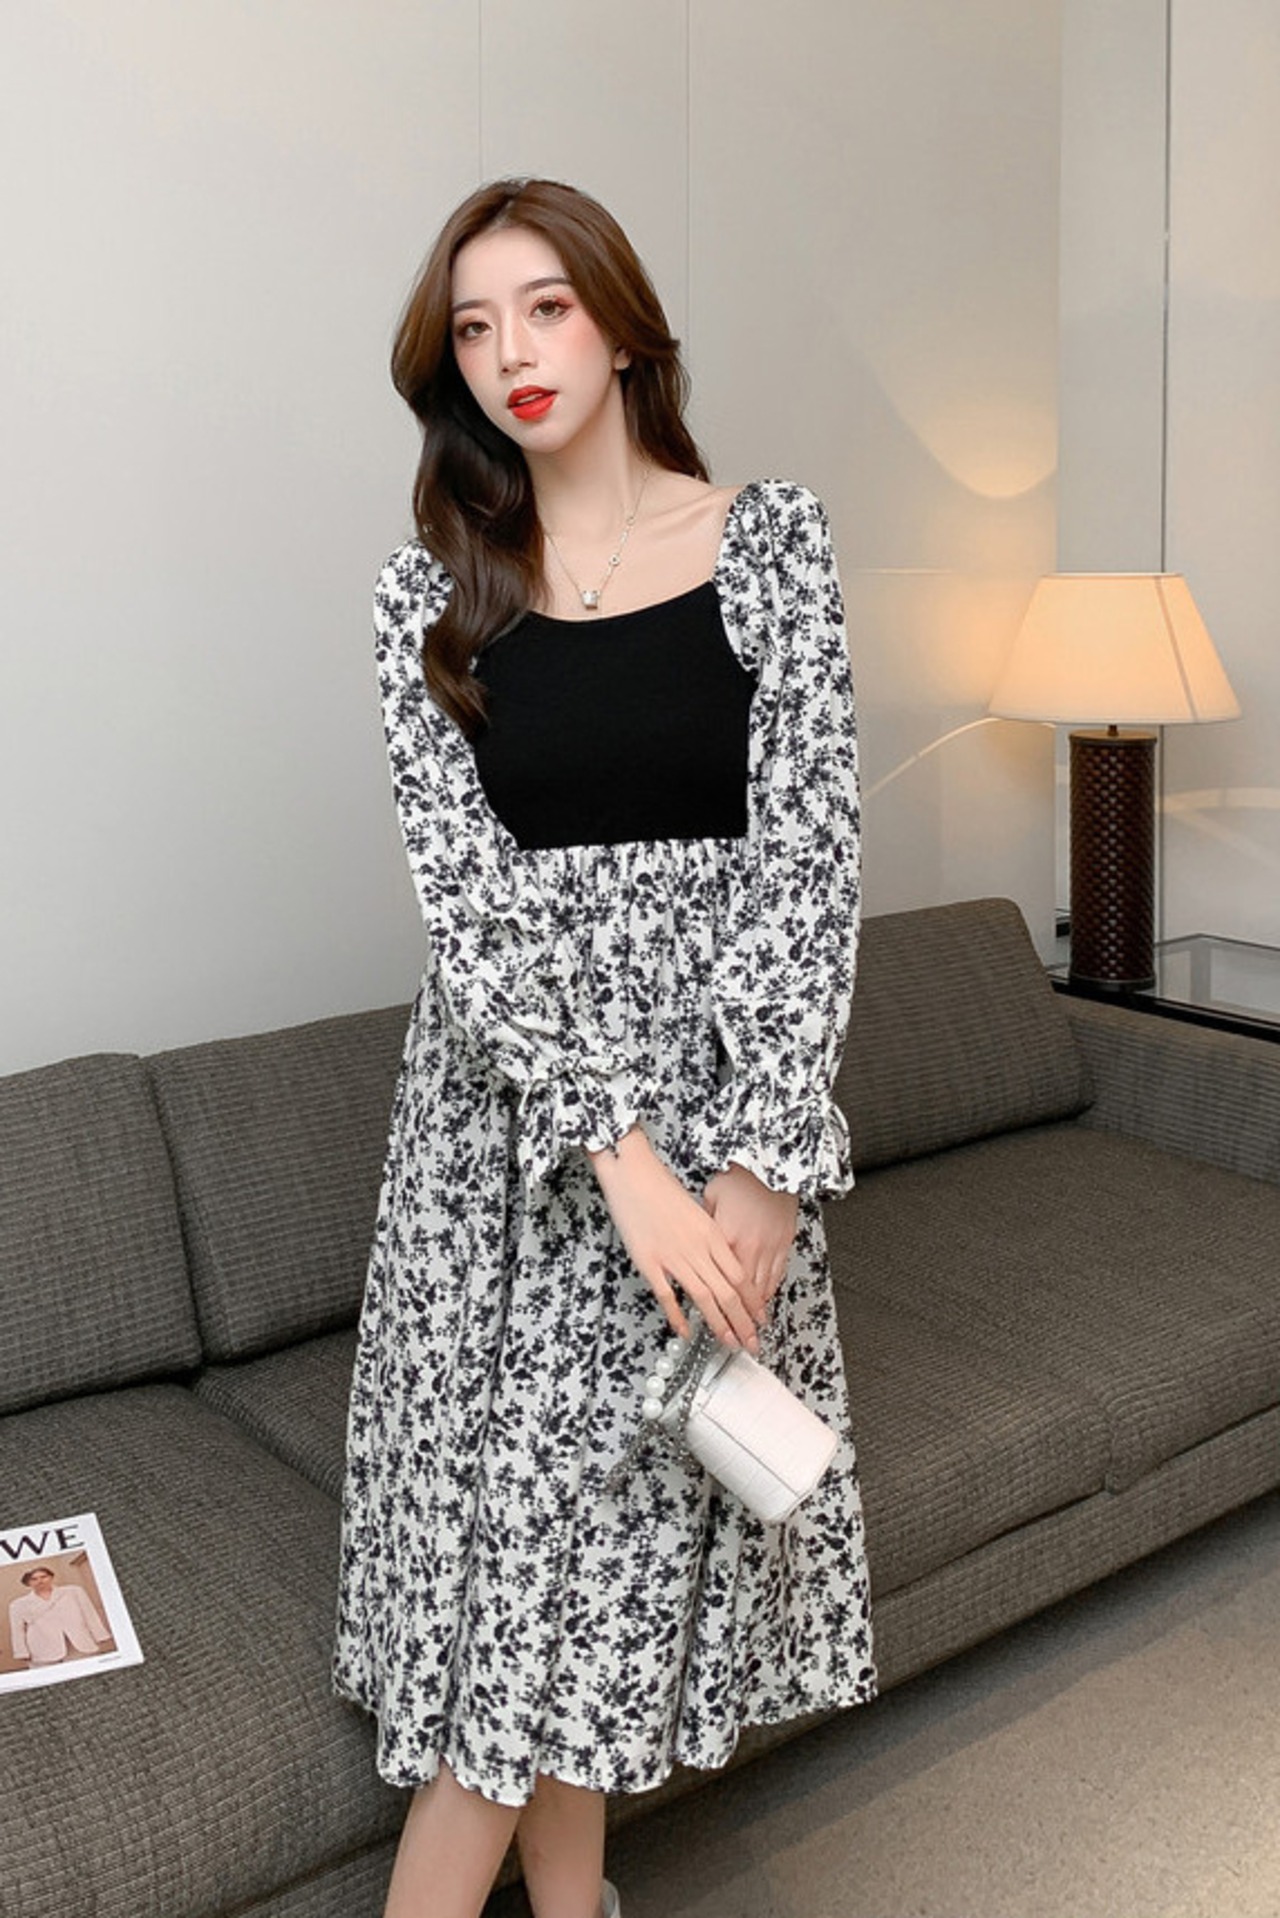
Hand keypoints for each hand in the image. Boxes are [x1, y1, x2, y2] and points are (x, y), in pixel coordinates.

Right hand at [588, 1128, 761, 1349]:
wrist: (634, 1174)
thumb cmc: (663, 1188)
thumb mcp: (699, 1210)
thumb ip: (711, 1237)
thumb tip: (723, 1261)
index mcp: (713, 1234)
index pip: (741, 1277)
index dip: (753, 1303)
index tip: (760, 1319)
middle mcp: (698, 1248)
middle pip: (728, 1293)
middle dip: (743, 1323)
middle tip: (752, 1343)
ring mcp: (673, 1256)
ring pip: (704, 1299)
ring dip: (719, 1325)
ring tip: (729, 1342)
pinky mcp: (649, 1261)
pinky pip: (667, 1296)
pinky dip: (678, 1317)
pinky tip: (685, 1331)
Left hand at [702, 1163, 798, 1320]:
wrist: (769, 1165)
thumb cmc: (737, 1180)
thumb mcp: (709, 1200)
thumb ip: (702, 1229)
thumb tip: (693, 1243)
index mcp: (724, 1240)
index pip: (717, 1285)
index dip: (717, 1310)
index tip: (716, 1328)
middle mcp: (748, 1248)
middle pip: (740, 1295)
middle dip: (741, 1323)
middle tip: (741, 1344)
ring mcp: (767, 1247)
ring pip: (760, 1288)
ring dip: (756, 1313)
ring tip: (754, 1332)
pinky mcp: (782, 1242)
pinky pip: (776, 1274)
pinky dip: (769, 1292)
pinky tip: (765, 1304)